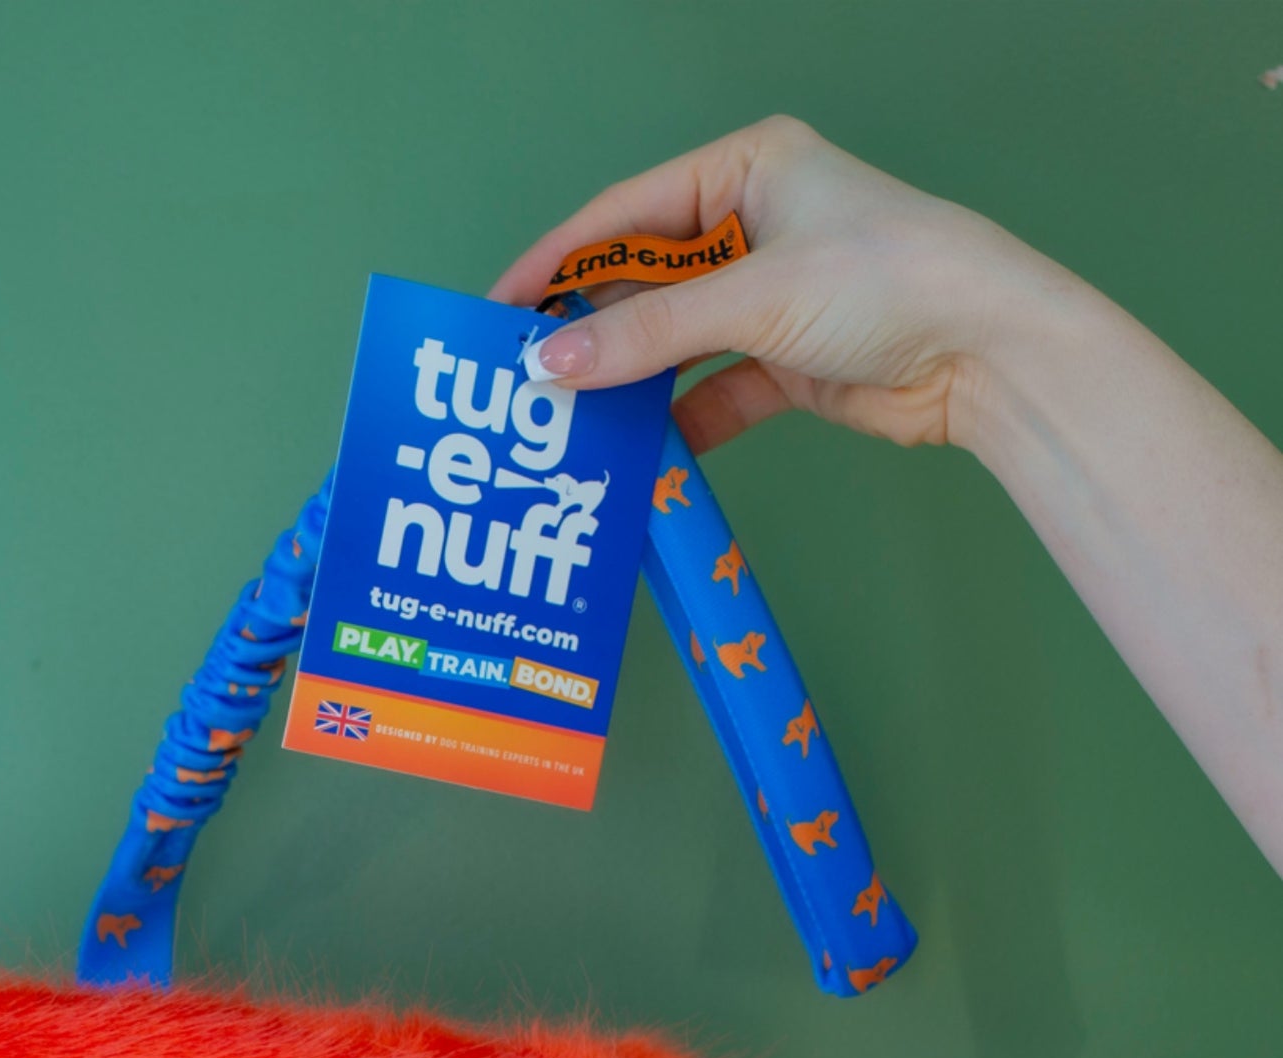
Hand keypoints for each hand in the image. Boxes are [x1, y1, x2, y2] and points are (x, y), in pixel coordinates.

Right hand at [491, 114, 1077, 456]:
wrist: (992, 354)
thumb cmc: (889, 282)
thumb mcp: (755, 299)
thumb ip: (647, 337)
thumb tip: (549, 367)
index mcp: (744, 170)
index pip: (623, 216)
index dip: (555, 264)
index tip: (496, 313)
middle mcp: (751, 228)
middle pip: (641, 283)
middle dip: (587, 333)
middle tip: (519, 379)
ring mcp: (766, 299)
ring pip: (670, 343)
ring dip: (626, 385)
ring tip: (564, 423)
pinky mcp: (784, 363)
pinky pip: (706, 393)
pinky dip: (675, 424)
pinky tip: (637, 455)